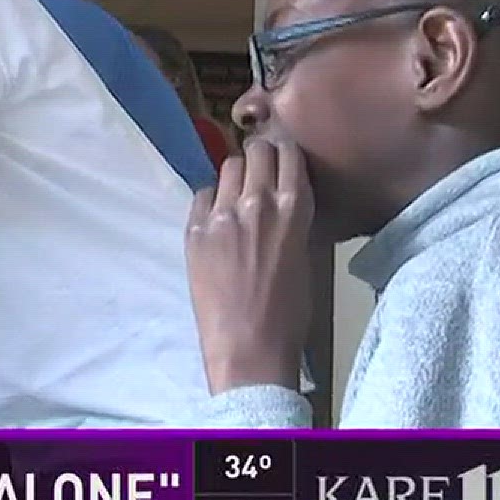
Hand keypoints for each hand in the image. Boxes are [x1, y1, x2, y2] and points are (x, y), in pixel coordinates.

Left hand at [185, 137, 314, 394]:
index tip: (282, 159)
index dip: (284, 153)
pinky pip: (201, 195)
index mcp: (293, 208)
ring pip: (227, 168)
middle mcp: (256, 202)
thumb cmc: (288, 311)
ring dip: (235, 176)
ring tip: (237, 196)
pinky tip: (217, 219)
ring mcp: (220, 215)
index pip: (287, 153)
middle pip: (255, 151)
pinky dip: (211, 200)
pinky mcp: (193, 230)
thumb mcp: (306, 255)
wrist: (248, 347)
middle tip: (259, 172)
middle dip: (259, 157)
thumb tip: (285, 199)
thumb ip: (293, 219)